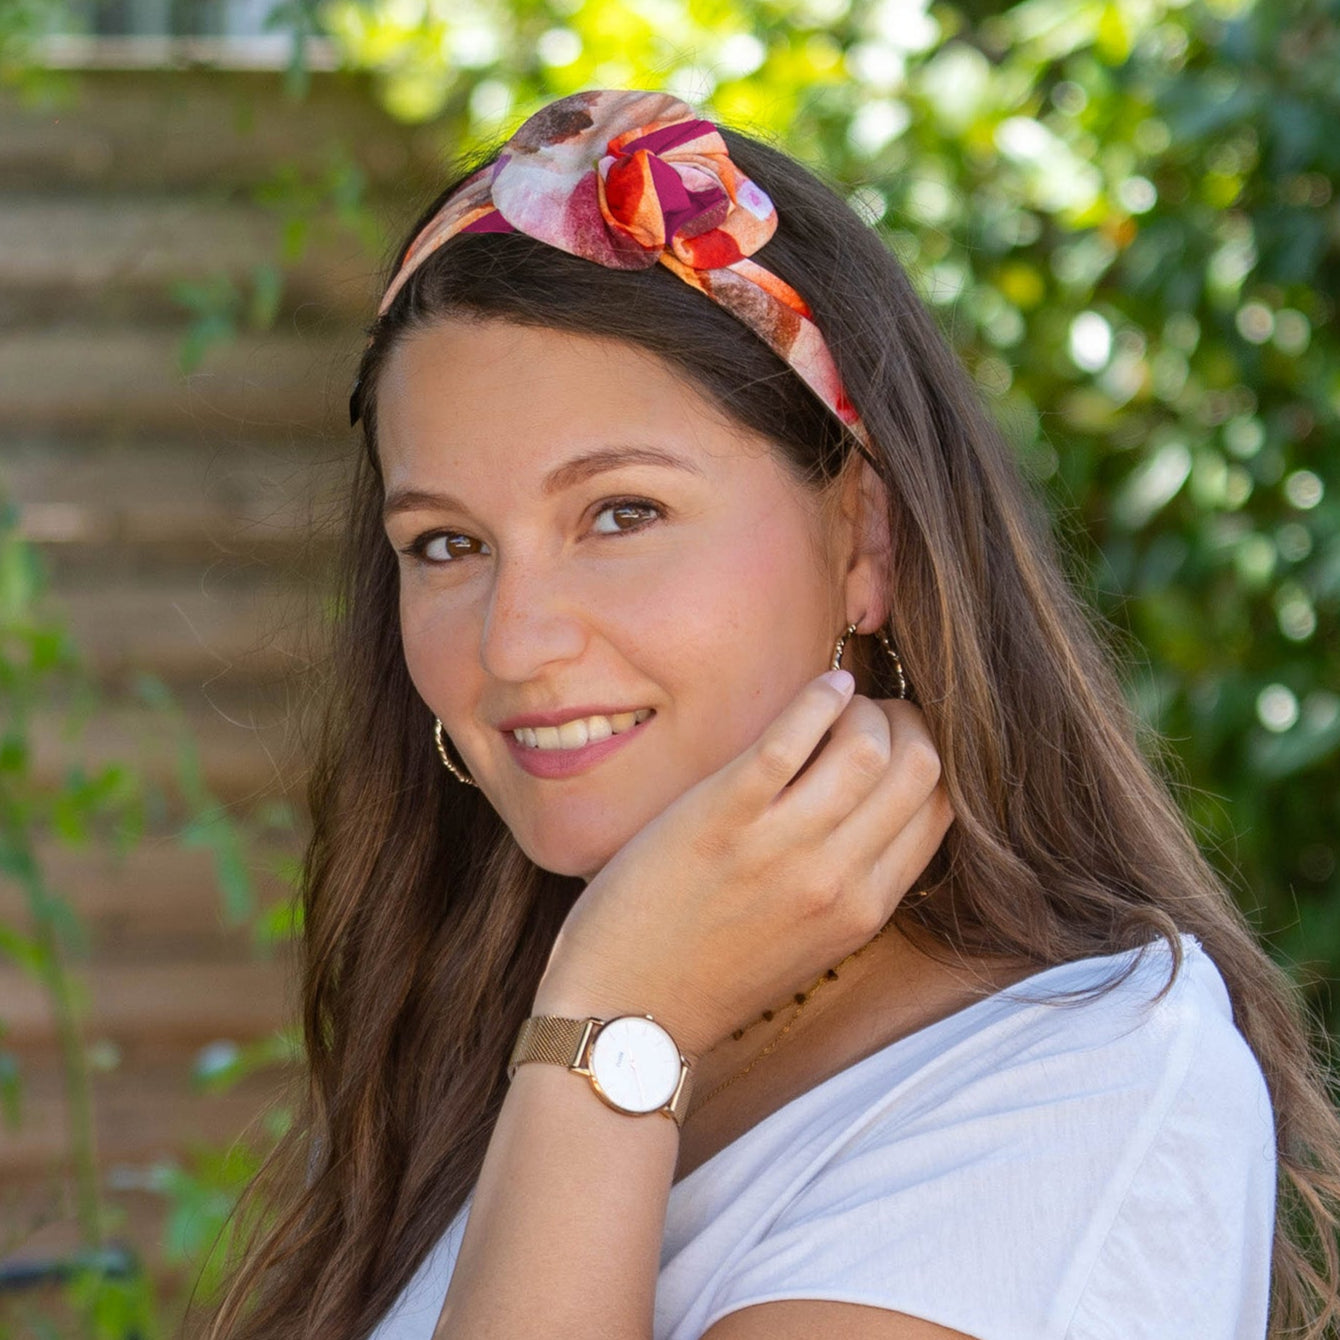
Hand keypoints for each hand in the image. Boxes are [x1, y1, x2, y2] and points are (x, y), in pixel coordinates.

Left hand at [532, 671, 954, 1060]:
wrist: (626, 1011)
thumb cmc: (709, 971)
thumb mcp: (808, 940)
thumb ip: (850, 881)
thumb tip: (877, 800)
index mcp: (865, 911)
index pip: (942, 809)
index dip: (931, 757)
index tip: (898, 740)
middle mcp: (836, 880)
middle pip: (921, 768)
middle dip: (908, 723)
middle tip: (872, 715)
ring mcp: (780, 847)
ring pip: (868, 746)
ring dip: (863, 709)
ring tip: (839, 705)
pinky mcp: (723, 816)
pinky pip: (791, 736)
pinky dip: (818, 699)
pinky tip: (821, 688)